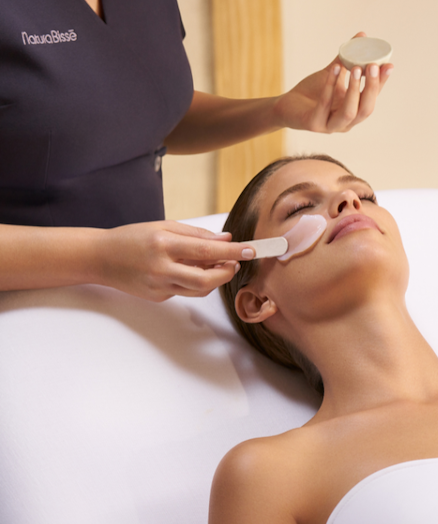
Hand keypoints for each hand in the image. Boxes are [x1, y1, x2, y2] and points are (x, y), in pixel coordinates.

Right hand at [97, 221, 254, 301]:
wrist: (100, 258)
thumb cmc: (132, 238)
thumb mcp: (163, 226)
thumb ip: (196, 234)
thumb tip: (225, 239)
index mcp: (163, 245)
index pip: (206, 251)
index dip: (232, 252)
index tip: (250, 250)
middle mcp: (161, 268)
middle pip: (206, 280)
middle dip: (227, 273)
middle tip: (235, 262)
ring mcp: (159, 286)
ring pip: (199, 290)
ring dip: (214, 279)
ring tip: (217, 265)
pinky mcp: (158, 297)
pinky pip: (185, 291)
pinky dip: (194, 281)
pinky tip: (189, 269)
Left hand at [273, 32, 393, 132]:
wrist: (287, 106)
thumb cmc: (312, 91)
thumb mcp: (333, 74)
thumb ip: (346, 59)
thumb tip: (362, 36)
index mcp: (354, 111)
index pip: (373, 98)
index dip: (381, 83)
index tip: (388, 65)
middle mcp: (346, 123)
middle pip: (366, 109)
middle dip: (371, 87)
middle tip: (372, 65)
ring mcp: (330, 126)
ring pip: (349, 113)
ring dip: (353, 89)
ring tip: (355, 67)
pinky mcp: (314, 124)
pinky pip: (325, 105)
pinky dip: (330, 86)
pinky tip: (334, 69)